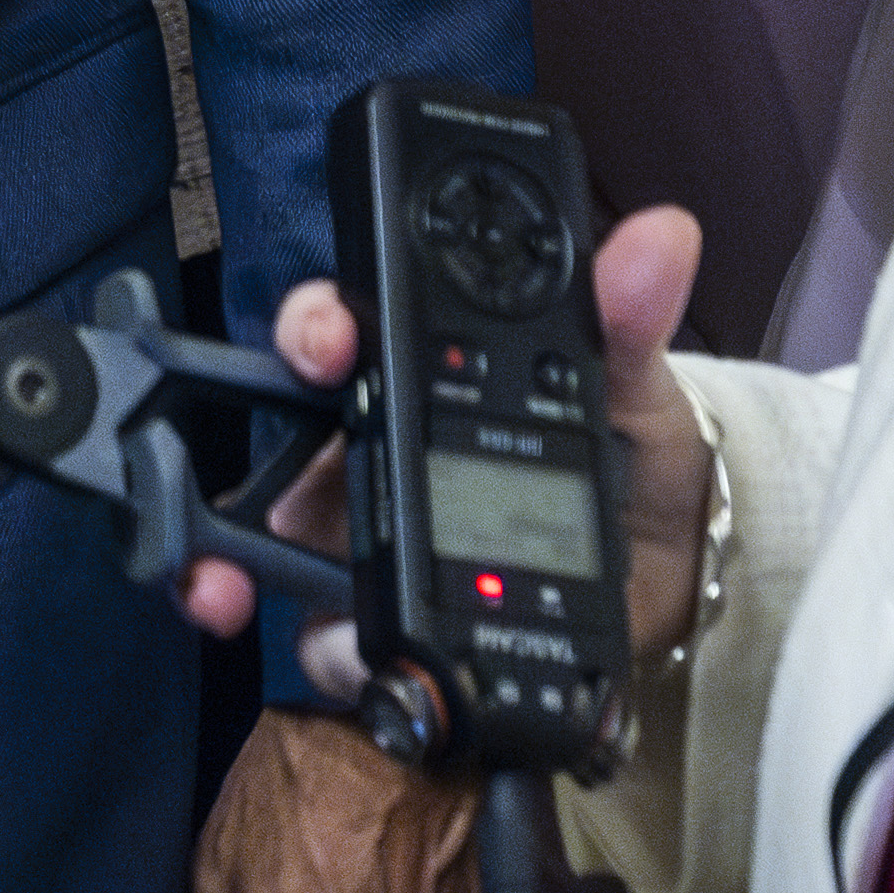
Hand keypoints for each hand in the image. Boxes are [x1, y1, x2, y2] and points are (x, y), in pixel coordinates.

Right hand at [169, 207, 712, 675]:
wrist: (674, 574)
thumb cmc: (633, 457)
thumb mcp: (635, 384)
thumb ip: (630, 315)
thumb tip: (661, 234)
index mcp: (423, 377)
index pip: (343, 333)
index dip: (317, 328)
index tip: (329, 341)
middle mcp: (375, 448)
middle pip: (275, 439)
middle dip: (219, 456)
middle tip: (244, 470)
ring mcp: (368, 537)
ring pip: (268, 544)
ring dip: (227, 565)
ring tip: (223, 590)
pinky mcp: (382, 620)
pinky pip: (328, 636)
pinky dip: (325, 649)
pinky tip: (356, 658)